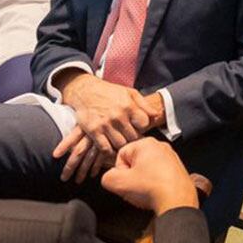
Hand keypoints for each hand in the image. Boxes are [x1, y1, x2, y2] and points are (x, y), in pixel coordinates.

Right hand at [52, 72, 166, 171]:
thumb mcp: (129, 93)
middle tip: (131, 138)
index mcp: (128, 106)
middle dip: (134, 138)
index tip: (139, 128)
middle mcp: (118, 116)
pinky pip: (105, 149)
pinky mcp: (94, 131)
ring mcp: (105, 124)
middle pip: (133, 137)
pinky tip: (112, 149)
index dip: (143, 127)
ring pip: (120, 144)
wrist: (85, 91)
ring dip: (122, 146)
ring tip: (122, 143)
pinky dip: (110, 152)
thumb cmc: (109, 92)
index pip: (144, 124)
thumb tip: (157, 115)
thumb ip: (144, 105)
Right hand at [100, 138, 203, 214]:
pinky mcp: (177, 170)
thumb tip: (109, 178)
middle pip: (134, 162)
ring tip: (147, 192)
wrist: (177, 201)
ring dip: (143, 181)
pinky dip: (155, 184)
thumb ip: (107, 178)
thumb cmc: (153, 189)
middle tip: (135, 188)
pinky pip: (159, 176)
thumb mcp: (118, 183)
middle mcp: (160, 147)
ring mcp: (171, 158)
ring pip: (147, 170)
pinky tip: (156, 193)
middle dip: (132, 177)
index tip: (125, 181)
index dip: (119, 172)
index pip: (121, 156)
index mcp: (146, 143)